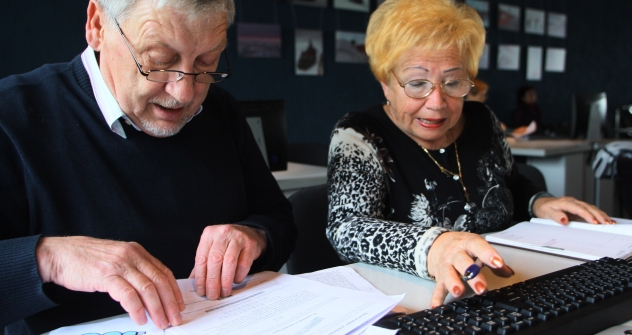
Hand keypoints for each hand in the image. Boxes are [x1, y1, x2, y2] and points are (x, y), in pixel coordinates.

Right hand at [36, 236, 184, 328]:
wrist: (60, 254)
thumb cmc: (87, 259)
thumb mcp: (117, 258)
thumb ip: (134, 269)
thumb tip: (152, 291)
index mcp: (137, 251)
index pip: (164, 272)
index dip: (174, 291)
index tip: (179, 305)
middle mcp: (132, 256)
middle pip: (159, 281)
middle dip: (170, 303)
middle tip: (174, 318)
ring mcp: (119, 265)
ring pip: (147, 289)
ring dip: (157, 309)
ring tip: (160, 322)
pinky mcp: (106, 276)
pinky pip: (128, 294)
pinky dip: (137, 309)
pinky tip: (140, 318)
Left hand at [191, 224, 266, 299]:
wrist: (249, 233)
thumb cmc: (228, 244)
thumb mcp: (213, 248)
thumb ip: (203, 263)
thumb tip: (193, 282)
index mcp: (209, 234)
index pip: (201, 258)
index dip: (200, 277)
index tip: (201, 291)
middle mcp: (222, 233)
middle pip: (215, 260)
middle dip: (212, 281)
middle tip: (212, 295)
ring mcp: (238, 237)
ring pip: (229, 262)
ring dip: (225, 281)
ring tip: (224, 292)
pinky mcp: (250, 244)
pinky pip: (243, 263)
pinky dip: (238, 275)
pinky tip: (236, 281)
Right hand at [426, 232, 513, 307]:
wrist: (437, 244)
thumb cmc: (461, 247)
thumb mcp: (477, 247)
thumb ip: (491, 260)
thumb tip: (508, 272)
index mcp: (467, 243)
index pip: (478, 246)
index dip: (488, 254)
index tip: (498, 263)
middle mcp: (455, 253)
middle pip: (462, 262)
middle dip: (472, 275)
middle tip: (481, 287)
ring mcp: (446, 265)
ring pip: (448, 273)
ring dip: (453, 283)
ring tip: (459, 292)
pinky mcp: (439, 277)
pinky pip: (437, 287)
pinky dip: (437, 297)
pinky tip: (437, 305)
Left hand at [533, 196, 612, 224]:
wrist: (541, 203)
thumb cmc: (544, 208)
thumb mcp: (546, 212)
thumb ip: (555, 216)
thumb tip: (564, 220)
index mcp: (565, 202)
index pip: (578, 208)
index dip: (587, 215)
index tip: (594, 222)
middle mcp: (573, 202)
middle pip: (588, 207)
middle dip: (598, 215)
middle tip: (606, 223)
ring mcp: (576, 204)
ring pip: (591, 208)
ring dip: (601, 214)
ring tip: (609, 222)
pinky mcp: (579, 208)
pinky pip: (590, 210)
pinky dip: (598, 214)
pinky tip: (605, 219)